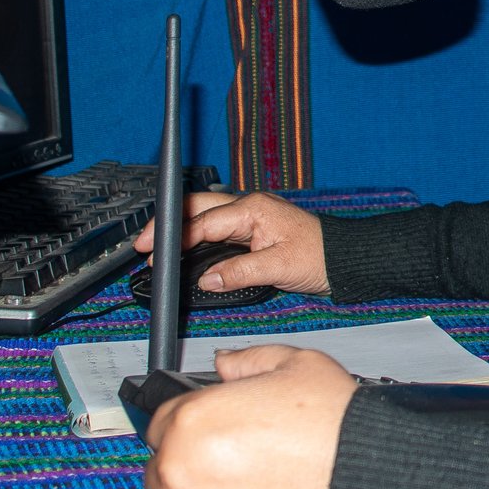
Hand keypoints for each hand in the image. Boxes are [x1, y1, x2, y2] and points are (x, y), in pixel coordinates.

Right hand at [134, 191, 329, 293]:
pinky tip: (187, 252)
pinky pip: (219, 230)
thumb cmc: (321, 256)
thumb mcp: (278, 267)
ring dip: (182, 231)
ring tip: (158, 250)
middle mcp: (249, 208)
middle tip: (143, 245)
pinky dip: (199, 239)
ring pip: (206, 218)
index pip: (204, 222)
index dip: (174, 237)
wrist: (345, 258)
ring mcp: (251, 218)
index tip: (151, 250)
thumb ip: (239, 272)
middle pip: (198, 209)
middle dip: (168, 224)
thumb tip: (207, 279)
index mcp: (252, 209)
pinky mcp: (254, 231)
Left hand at [145, 345, 355, 488]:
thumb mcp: (301, 367)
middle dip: (194, 472)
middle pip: (163, 476)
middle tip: (240, 472)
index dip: (193, 428)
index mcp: (191, 425)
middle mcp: (180, 480)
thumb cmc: (346, 435)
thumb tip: (226, 365)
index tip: (215, 439)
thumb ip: (250, 361)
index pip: (161, 425)